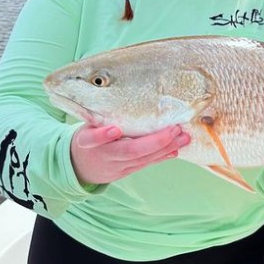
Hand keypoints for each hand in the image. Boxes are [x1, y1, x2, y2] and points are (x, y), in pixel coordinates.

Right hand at [70, 124, 190, 184]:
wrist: (80, 166)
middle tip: (174, 130)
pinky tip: (177, 148)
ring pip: (141, 159)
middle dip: (154, 142)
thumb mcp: (87, 125)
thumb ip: (102, 116)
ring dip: (165, 148)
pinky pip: (146, 164)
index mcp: (87, 141)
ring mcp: (116, 166)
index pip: (91, 139)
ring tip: (184, 137)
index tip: (114, 129)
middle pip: (128, 151)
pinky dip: (162, 156)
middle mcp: (103, 155)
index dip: (102, 136)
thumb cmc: (89, 136)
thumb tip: (127, 92)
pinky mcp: (125, 172)